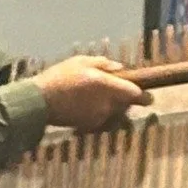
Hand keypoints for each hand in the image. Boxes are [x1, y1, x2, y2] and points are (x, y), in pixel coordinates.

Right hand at [33, 55, 151, 131]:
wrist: (39, 102)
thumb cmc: (59, 77)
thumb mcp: (80, 61)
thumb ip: (103, 64)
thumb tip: (120, 68)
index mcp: (107, 85)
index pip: (136, 94)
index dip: (145, 96)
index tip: (148, 96)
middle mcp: (107, 104)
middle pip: (127, 105)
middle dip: (125, 99)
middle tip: (113, 91)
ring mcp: (99, 117)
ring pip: (116, 113)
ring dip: (112, 107)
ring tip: (96, 97)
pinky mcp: (90, 126)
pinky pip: (103, 120)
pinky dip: (100, 114)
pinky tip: (86, 106)